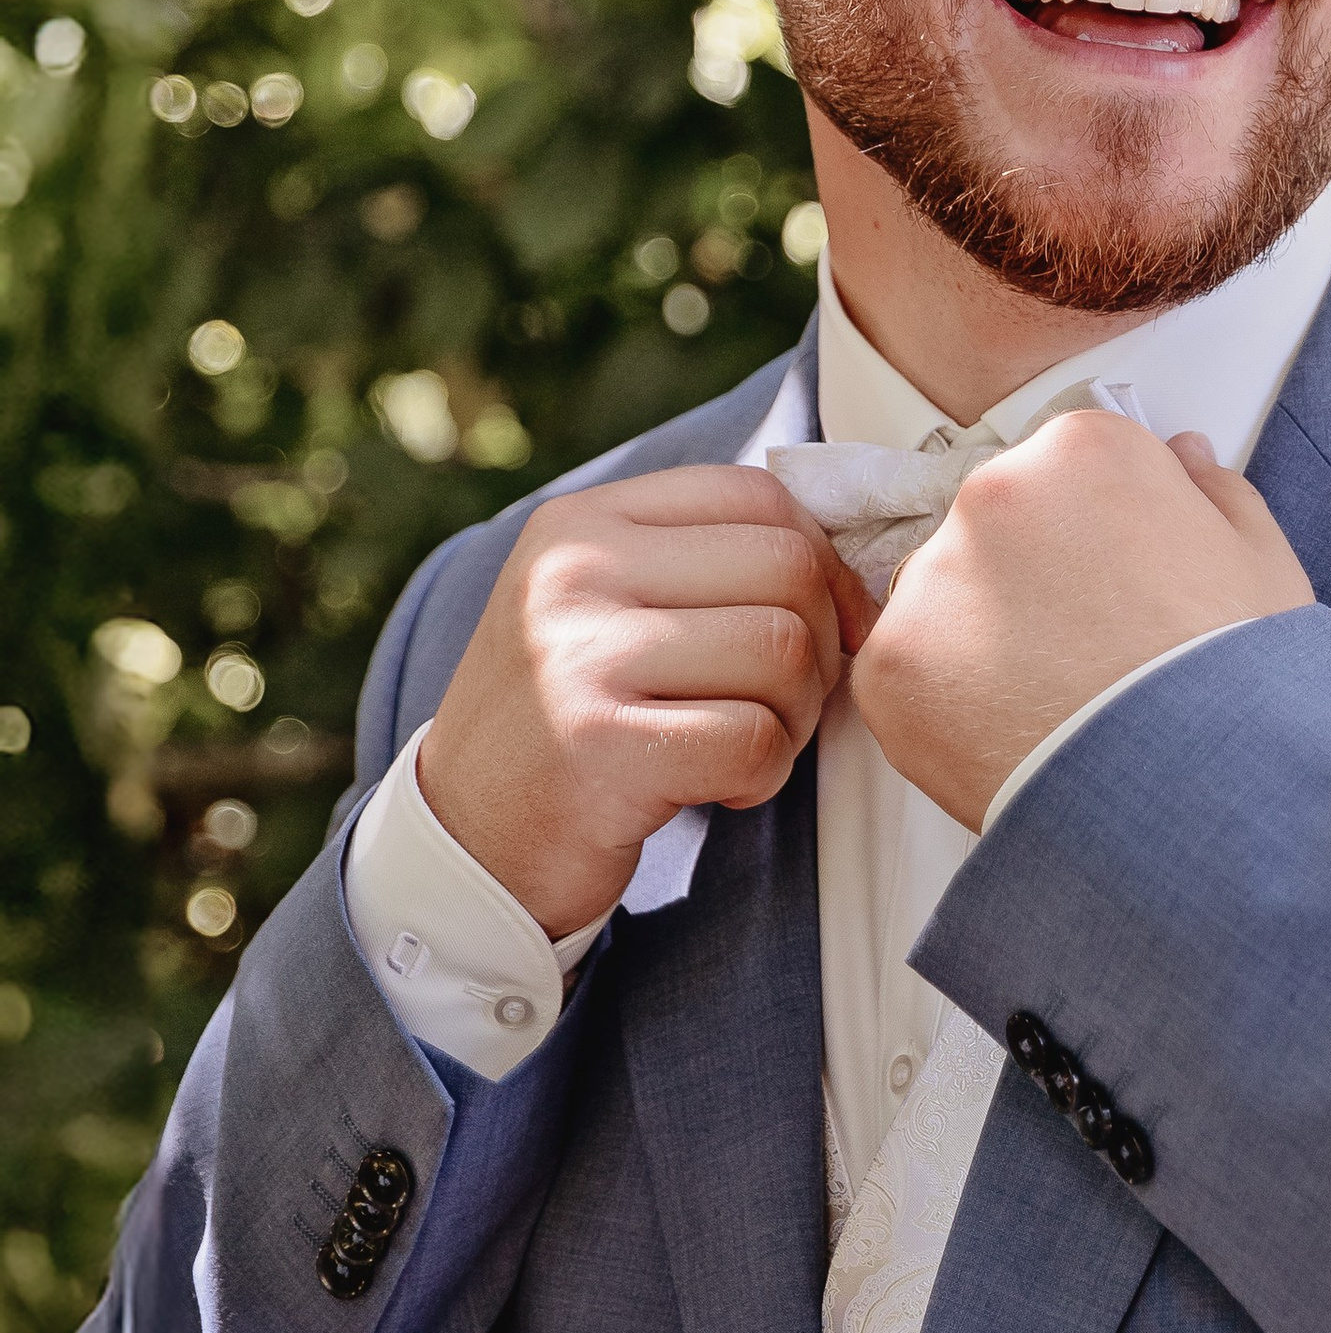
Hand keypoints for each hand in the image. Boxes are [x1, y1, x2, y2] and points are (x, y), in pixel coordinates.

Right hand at [416, 466, 869, 937]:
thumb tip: (860, 562)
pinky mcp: (597, 745)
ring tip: (746, 742)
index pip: (756, 494)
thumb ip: (705, 561)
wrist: (468, 839)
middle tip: (783, 700)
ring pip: (783, 651)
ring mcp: (579, 656)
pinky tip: (720, 787)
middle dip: (820, 643)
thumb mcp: (609, 607)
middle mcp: (574, 572)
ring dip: (795, 716)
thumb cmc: (571, 719)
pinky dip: (764, 775)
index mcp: (582, 523)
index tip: (824, 623)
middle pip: (788, 567)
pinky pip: (754, 739)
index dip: (822, 560)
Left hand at [853, 417, 1313, 830]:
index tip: (1115, 582)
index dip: (1095, 531)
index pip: (1064, 467)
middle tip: (1085, 650)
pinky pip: (905, 670)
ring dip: (980, 635)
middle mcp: (994, 493)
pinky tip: (1008, 735)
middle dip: (1030, 576)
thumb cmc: (1236, 685)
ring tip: (1050, 702)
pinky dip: (943, 705)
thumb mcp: (1260, 564)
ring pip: (943, 595)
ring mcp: (933, 577)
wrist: (1199, 797)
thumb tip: (1182, 456)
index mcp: (1084, 451)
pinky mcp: (890, 662)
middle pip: (997, 524)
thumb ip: (1212, 491)